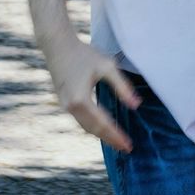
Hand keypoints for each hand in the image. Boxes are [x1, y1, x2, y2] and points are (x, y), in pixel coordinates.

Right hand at [47, 37, 140, 151]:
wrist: (58, 46)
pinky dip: (92, 127)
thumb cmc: (84, 54)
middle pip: (93, 130)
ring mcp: (64, 105)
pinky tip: (103, 129)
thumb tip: (136, 106)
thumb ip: (122, 87)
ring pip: (85, 126)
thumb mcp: (107, 67)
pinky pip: (80, 120)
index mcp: (81, 99)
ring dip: (101, 136)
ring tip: (117, 142)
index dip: (116, 136)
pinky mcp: (63, 102)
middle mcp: (70, 106)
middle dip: (110, 140)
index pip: (102, 123)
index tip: (128, 145)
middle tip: (126, 148)